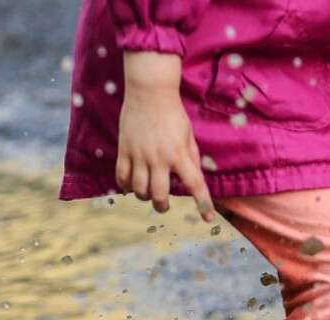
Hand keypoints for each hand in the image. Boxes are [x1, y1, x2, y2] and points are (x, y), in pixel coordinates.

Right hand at [116, 51, 214, 221]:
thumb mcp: (188, 135)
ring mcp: (139, 155)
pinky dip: (126, 186)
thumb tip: (193, 179)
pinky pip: (121, 177)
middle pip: (159, 195)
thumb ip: (191, 158)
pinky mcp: (124, 150)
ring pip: (139, 190)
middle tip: (164, 205)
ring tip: (148, 193)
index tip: (208, 218)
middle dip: (162, 206)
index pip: (195, 184)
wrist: (149, 92)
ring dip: (144, 196)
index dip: (203, 204)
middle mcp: (159, 158)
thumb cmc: (173, 113)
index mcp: (179, 153)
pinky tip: (131, 185)